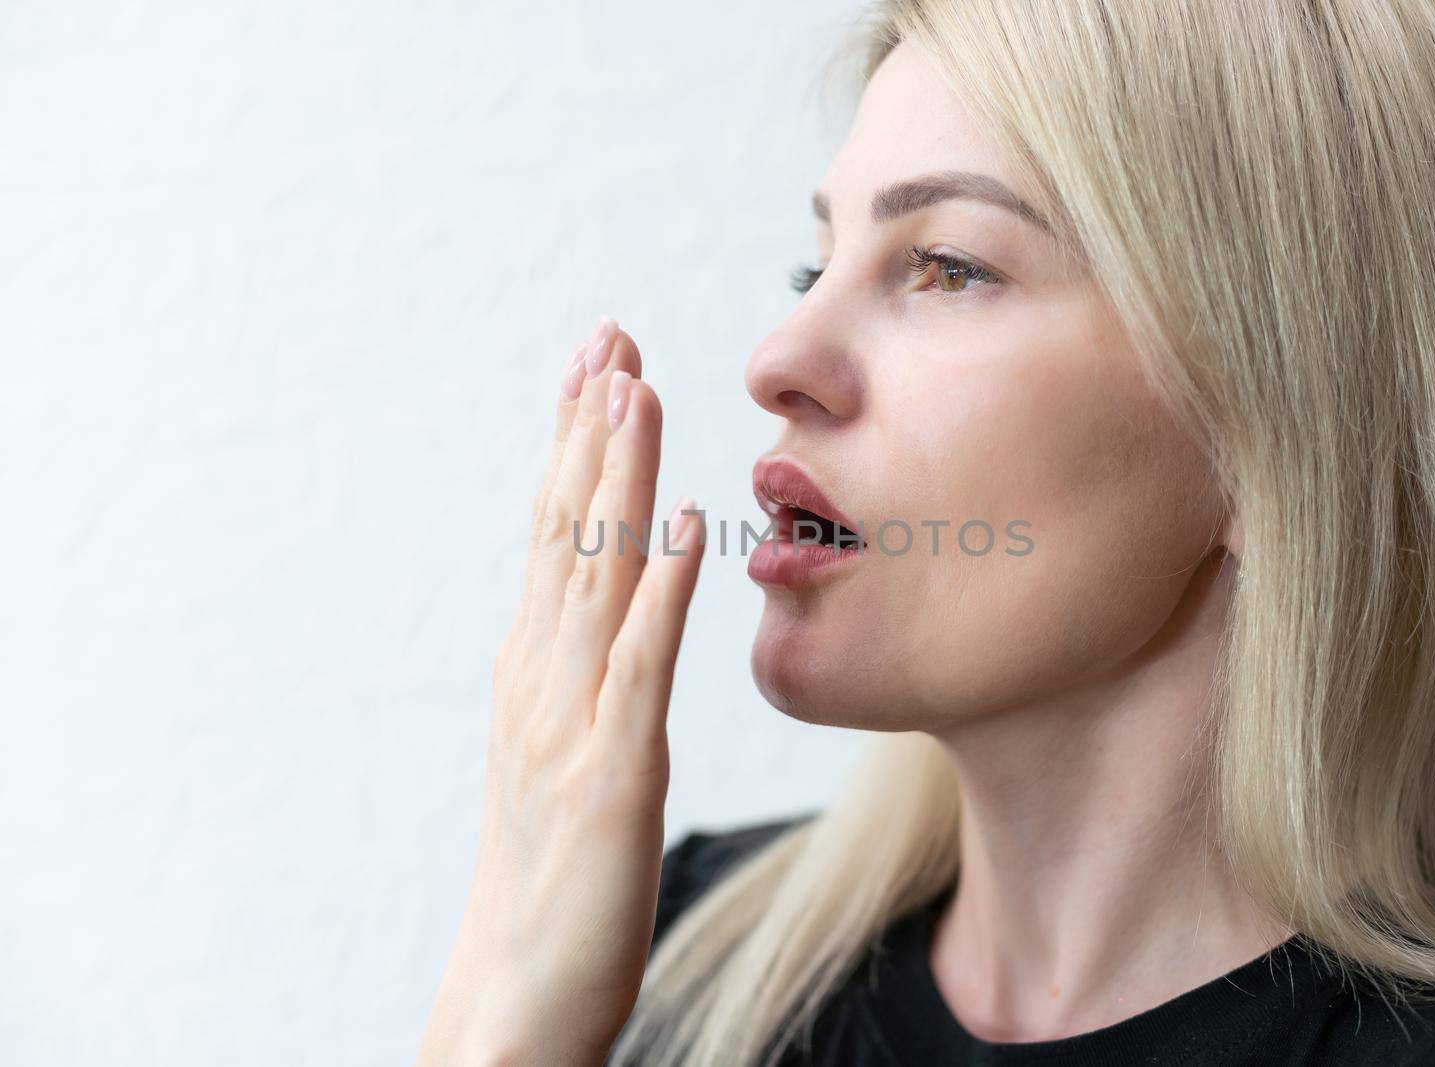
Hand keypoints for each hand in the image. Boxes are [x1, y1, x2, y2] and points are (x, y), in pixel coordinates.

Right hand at [418, 317, 705, 1066]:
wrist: (519, 994)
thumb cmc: (552, 878)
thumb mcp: (559, 754)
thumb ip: (579, 676)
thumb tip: (607, 604)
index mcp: (534, 671)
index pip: (554, 535)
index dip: (575, 447)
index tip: (598, 364)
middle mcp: (542, 679)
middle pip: (566, 532)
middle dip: (589, 430)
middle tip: (610, 335)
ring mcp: (571, 723)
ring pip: (595, 577)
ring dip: (618, 479)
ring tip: (635, 390)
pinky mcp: (613, 776)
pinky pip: (640, 667)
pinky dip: (663, 590)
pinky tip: (688, 525)